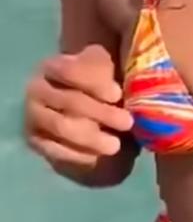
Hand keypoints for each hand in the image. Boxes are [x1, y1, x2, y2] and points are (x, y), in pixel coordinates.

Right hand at [24, 44, 132, 171]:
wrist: (76, 98)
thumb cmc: (97, 78)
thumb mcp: (105, 66)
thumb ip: (112, 70)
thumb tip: (131, 86)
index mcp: (54, 65)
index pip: (72, 70)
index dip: (95, 83)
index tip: (117, 94)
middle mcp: (37, 88)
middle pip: (71, 101)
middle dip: (102, 113)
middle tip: (128, 122)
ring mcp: (33, 115)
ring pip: (62, 127)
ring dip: (91, 137)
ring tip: (115, 145)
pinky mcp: (34, 139)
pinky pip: (54, 149)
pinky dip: (77, 154)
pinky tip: (98, 157)